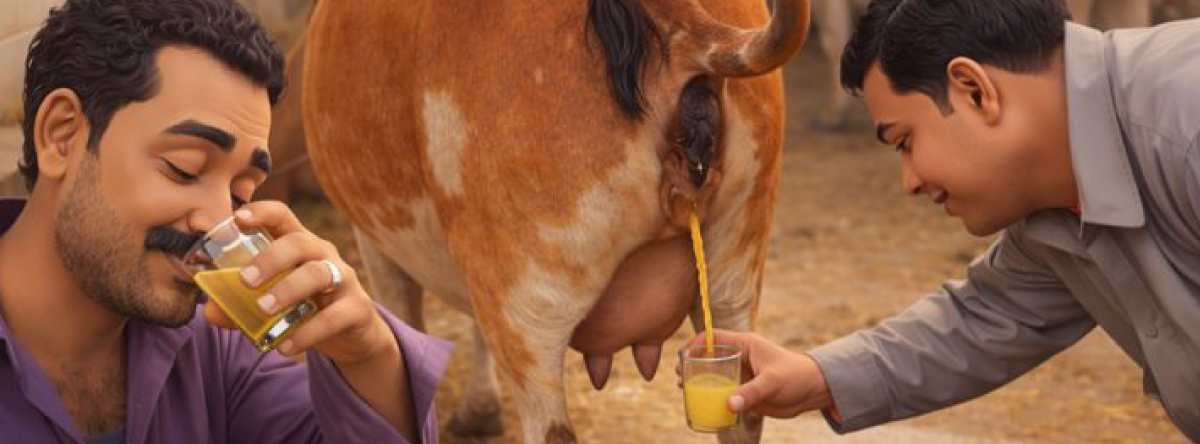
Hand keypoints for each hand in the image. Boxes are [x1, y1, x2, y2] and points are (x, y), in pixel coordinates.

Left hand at [202, 200, 395, 364]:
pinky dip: (307, 332)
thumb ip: (241, 305)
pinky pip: (333, 317)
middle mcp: (323, 255)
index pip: (283, 217)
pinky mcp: (356, 308)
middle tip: (246, 281)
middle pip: (300, 242)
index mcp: (300, 245)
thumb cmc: (308, 307)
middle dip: (271, 258)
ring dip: (288, 290)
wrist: (353, 335)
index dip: (262, 213)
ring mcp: (343, 280)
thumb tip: (210, 311)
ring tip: (264, 310)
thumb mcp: (275, 301)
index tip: (238, 220)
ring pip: (318, 274)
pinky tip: (285, 346)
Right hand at [681, 330, 835, 418]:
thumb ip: (751, 392)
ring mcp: (741, 373)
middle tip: (680, 378)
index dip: (696, 344)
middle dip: (692, 365)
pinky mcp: (745, 389)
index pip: (713, 337)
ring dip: (699, 381)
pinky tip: (702, 403)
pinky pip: (723, 390)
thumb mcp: (773, 382)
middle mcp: (740, 357)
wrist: (812, 391)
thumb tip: (729, 404)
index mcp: (745, 344)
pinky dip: (711, 395)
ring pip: (713, 374)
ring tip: (684, 389)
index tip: (683, 357)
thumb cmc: (796, 377)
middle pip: (708, 356)